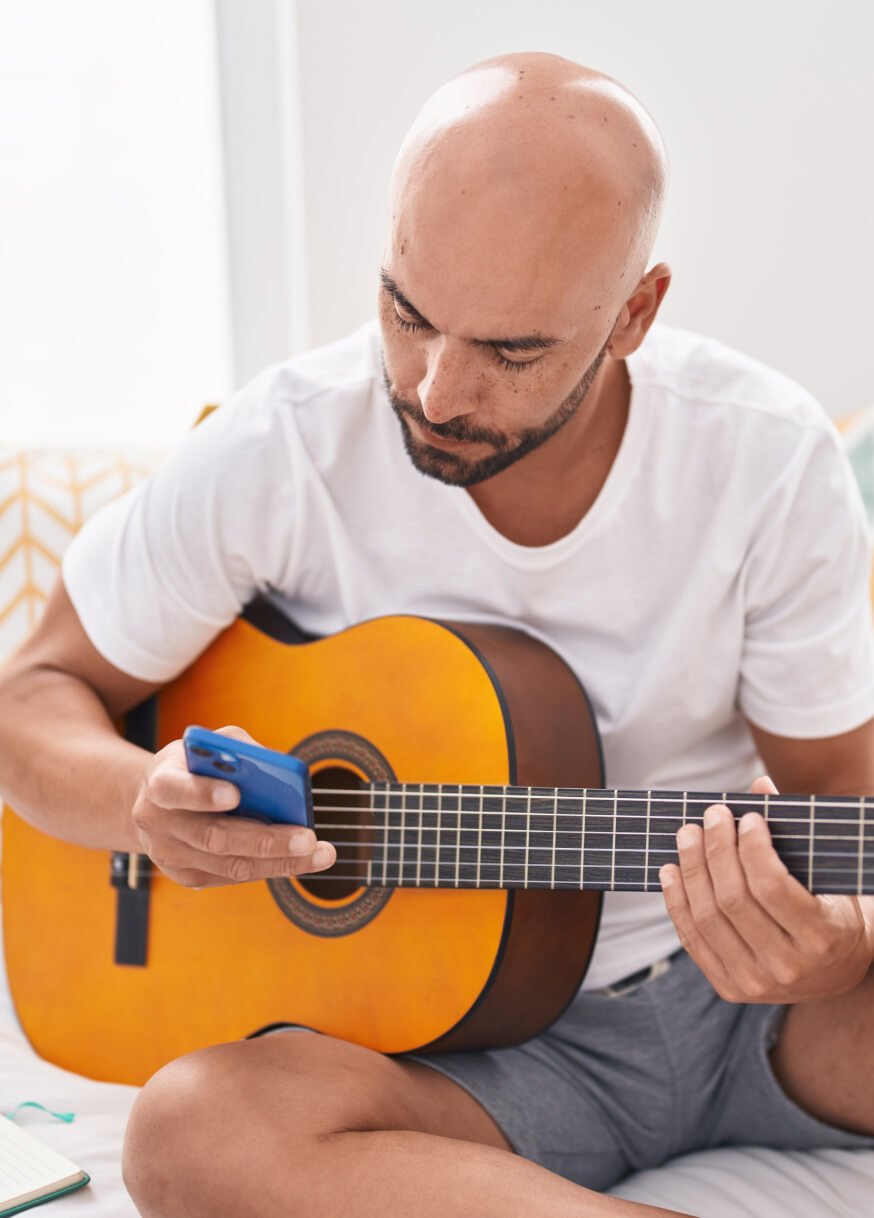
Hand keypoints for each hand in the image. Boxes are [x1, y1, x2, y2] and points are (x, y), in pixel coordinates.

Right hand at [131, 725, 335, 887]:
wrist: (161, 802)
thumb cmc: (196, 766)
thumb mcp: (211, 745)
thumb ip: (239, 749)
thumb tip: (278, 770)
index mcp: (160, 781)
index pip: (174, 789)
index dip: (202, 793)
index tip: (234, 793)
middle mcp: (158, 822)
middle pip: (214, 837)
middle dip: (265, 840)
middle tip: (307, 838)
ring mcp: (170, 855)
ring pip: (229, 865)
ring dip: (279, 862)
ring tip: (319, 854)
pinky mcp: (187, 875)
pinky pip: (233, 876)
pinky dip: (269, 868)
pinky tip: (298, 860)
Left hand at [659, 776, 873, 1002]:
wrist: (837, 968)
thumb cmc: (831, 908)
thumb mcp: (825, 874)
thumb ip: (794, 832)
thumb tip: (759, 786)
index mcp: (822, 938)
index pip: (772, 887)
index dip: (752, 848)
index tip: (746, 818)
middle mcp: (789, 967)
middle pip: (733, 900)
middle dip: (716, 850)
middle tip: (710, 816)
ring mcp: (756, 983)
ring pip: (708, 918)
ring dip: (691, 870)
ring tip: (687, 835)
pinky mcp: (730, 989)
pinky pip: (693, 941)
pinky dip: (677, 902)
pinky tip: (671, 870)